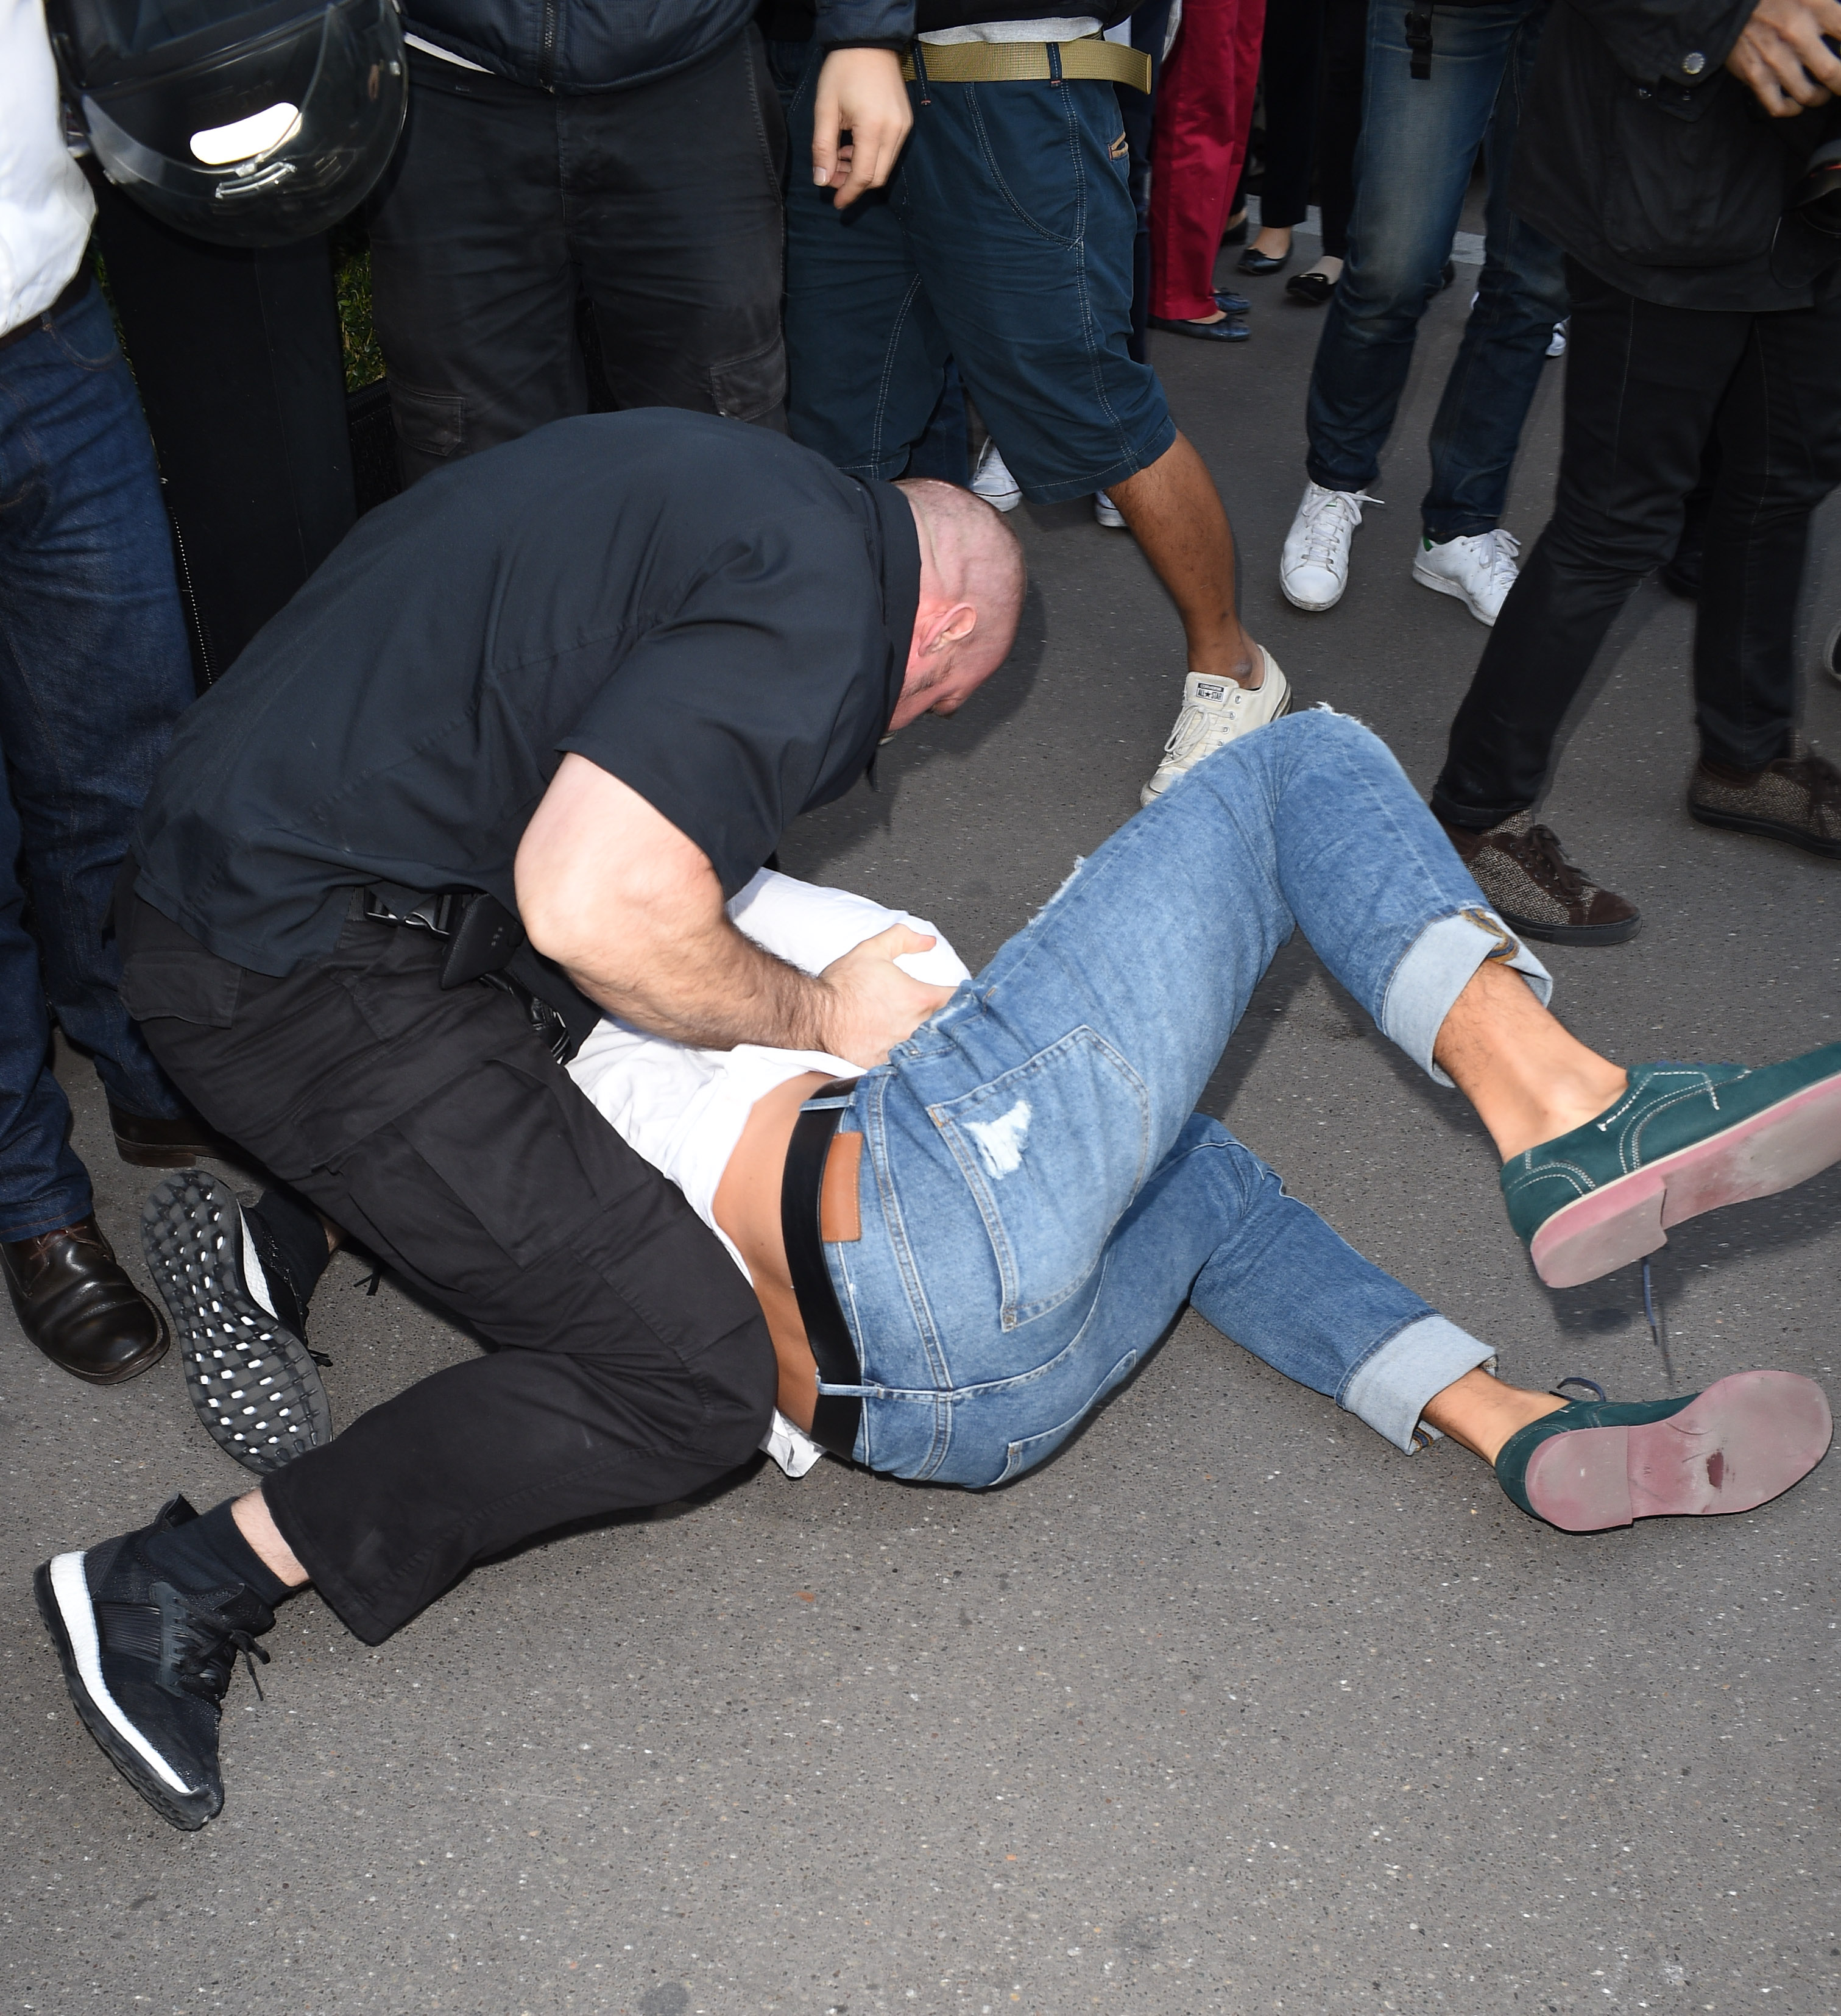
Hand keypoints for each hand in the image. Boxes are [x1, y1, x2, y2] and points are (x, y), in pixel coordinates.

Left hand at [811, 47, 912, 206]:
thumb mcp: (825, 109)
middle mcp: (895, 132)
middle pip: (878, 177)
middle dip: (854, 184)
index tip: (836, 203)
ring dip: (862, 170)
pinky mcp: (905, 122)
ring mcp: (903, 127)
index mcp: (873, 128)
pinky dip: (871, 157)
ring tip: (839, 157)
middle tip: (831, 177)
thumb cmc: (843, 71)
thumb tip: (821, 181)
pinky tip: (853, 146)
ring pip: (885, 166)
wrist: (869, 42)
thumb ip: (822, 148)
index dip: (848, 193)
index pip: (864, 176)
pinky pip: (890, 152)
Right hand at [818, 922, 954, 1063]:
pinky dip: (917, 1064)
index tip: (967, 997)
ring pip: (937, 1050)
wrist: (814, 1017)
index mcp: (921, 999)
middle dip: (958, 1023)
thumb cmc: (841, 987)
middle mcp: (918, 1026)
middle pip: (955, 1028)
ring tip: (939, 1041)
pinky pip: (913, 1067)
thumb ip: (903, 939)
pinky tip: (917, 1061)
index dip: (971, 997)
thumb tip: (927, 941)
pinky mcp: (890, 1066)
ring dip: (939, 1044)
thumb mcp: (872, 950)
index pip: (963, 999)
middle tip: (958, 1021)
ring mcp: (905, 1050)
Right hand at [1725, 0, 1840, 112]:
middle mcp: (1798, 35)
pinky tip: (1796, 103)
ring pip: (1808, 94)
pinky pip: (1777, 105)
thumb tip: (1840, 25)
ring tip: (1822, 93)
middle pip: (1833, 73)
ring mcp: (1775, 59)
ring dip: (1820, 97)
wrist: (1730, 4)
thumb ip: (1830, 7)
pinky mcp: (1755, 75)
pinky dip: (1791, 108)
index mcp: (1816, 7)